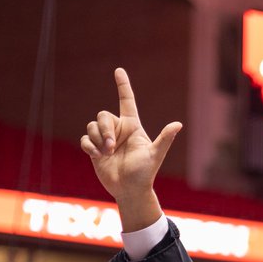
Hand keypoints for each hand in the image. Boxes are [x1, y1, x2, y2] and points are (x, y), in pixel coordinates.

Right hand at [79, 68, 182, 229]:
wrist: (130, 190)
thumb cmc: (145, 174)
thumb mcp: (155, 155)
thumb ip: (164, 139)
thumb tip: (178, 125)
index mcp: (133, 126)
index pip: (127, 101)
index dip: (123, 86)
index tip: (118, 70)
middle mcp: (118, 130)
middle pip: (103, 115)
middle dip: (104, 128)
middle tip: (111, 146)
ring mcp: (106, 139)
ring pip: (92, 126)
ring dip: (97, 139)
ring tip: (107, 153)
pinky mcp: (94, 149)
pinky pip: (85, 138)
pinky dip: (89, 146)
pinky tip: (97, 156)